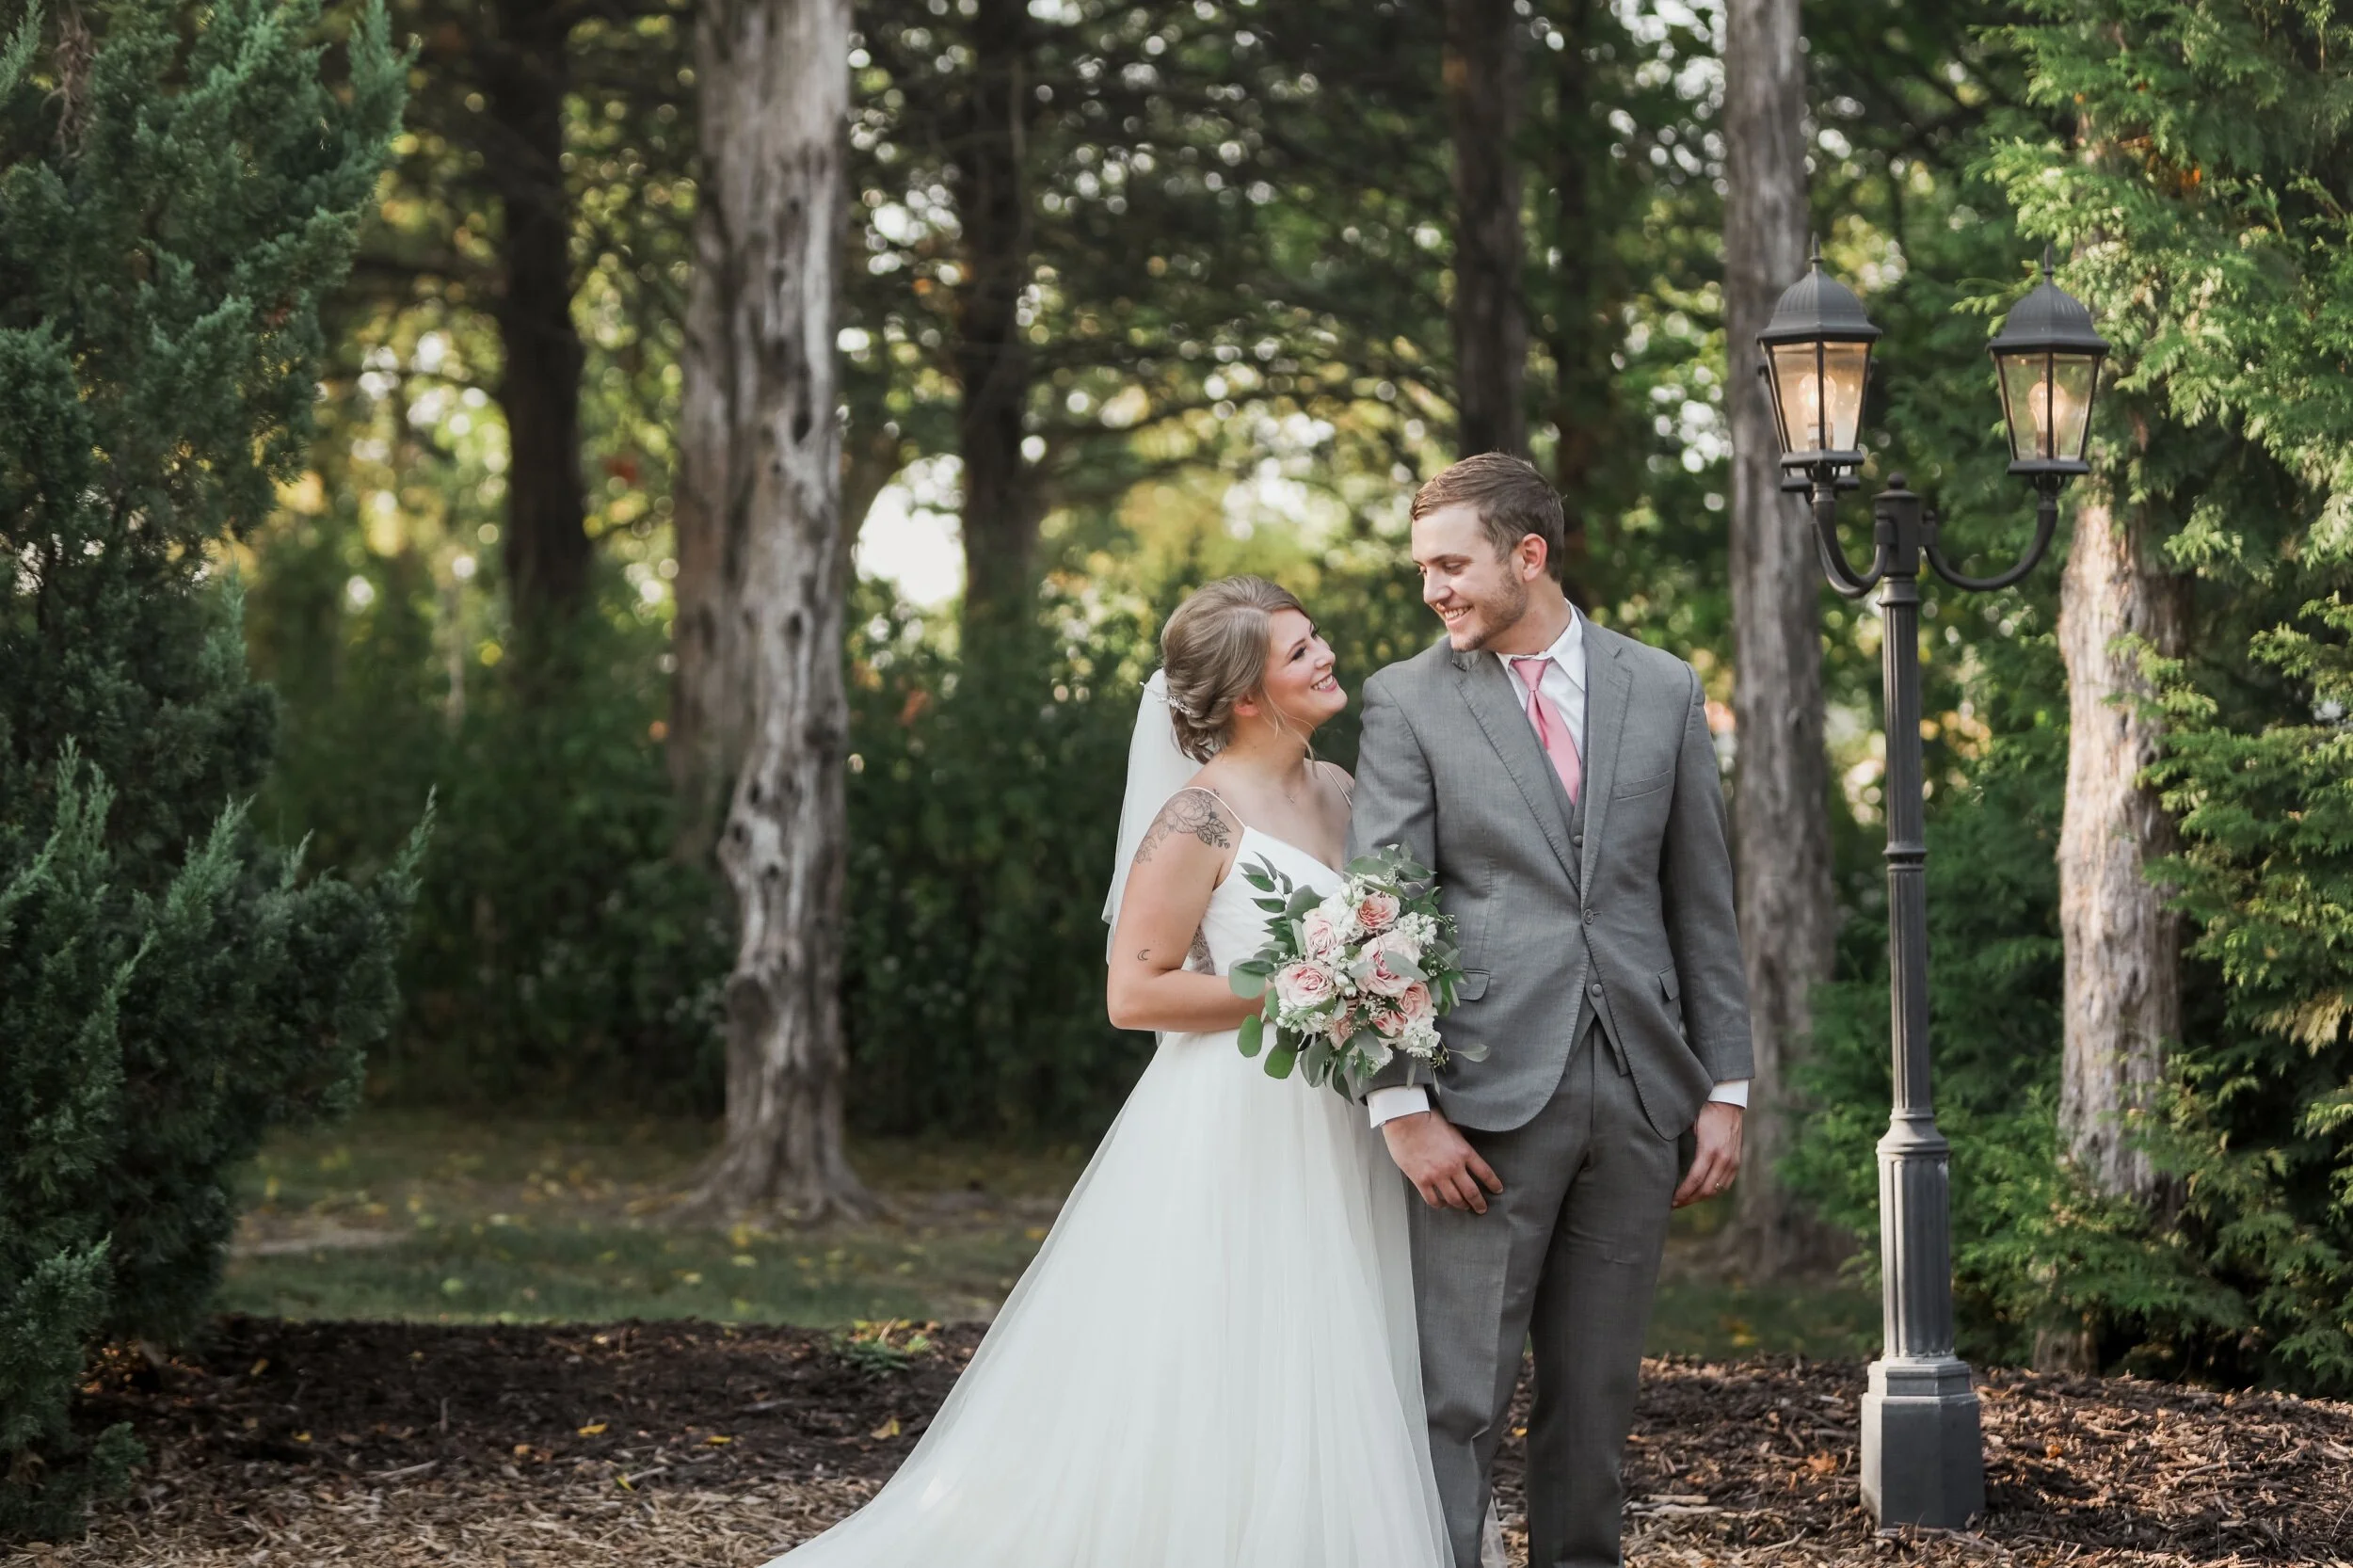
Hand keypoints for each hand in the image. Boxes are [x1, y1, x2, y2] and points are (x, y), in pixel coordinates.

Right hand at [1381, 1111, 1503, 1213]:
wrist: (1405, 1120)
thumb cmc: (1427, 1118)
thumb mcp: (1452, 1128)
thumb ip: (1460, 1143)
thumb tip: (1464, 1149)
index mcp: (1464, 1152)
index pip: (1485, 1172)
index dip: (1493, 1183)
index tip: (1498, 1190)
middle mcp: (1453, 1166)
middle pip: (1472, 1192)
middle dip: (1479, 1203)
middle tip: (1482, 1209)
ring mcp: (1437, 1175)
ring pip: (1454, 1199)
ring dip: (1461, 1205)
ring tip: (1463, 1207)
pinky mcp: (1421, 1180)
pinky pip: (1433, 1200)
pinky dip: (1440, 1205)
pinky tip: (1442, 1204)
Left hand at [1672, 1102, 1742, 1207]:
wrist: (1727, 1100)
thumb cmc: (1703, 1110)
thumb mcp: (1688, 1124)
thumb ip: (1680, 1144)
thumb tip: (1662, 1160)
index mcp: (1710, 1150)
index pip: (1694, 1180)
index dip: (1682, 1194)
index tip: (1670, 1201)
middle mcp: (1724, 1159)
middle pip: (1706, 1190)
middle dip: (1689, 1200)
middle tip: (1674, 1205)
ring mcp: (1732, 1161)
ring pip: (1716, 1190)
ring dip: (1700, 1198)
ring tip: (1685, 1200)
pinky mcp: (1736, 1161)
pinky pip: (1725, 1184)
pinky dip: (1713, 1191)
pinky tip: (1701, 1192)